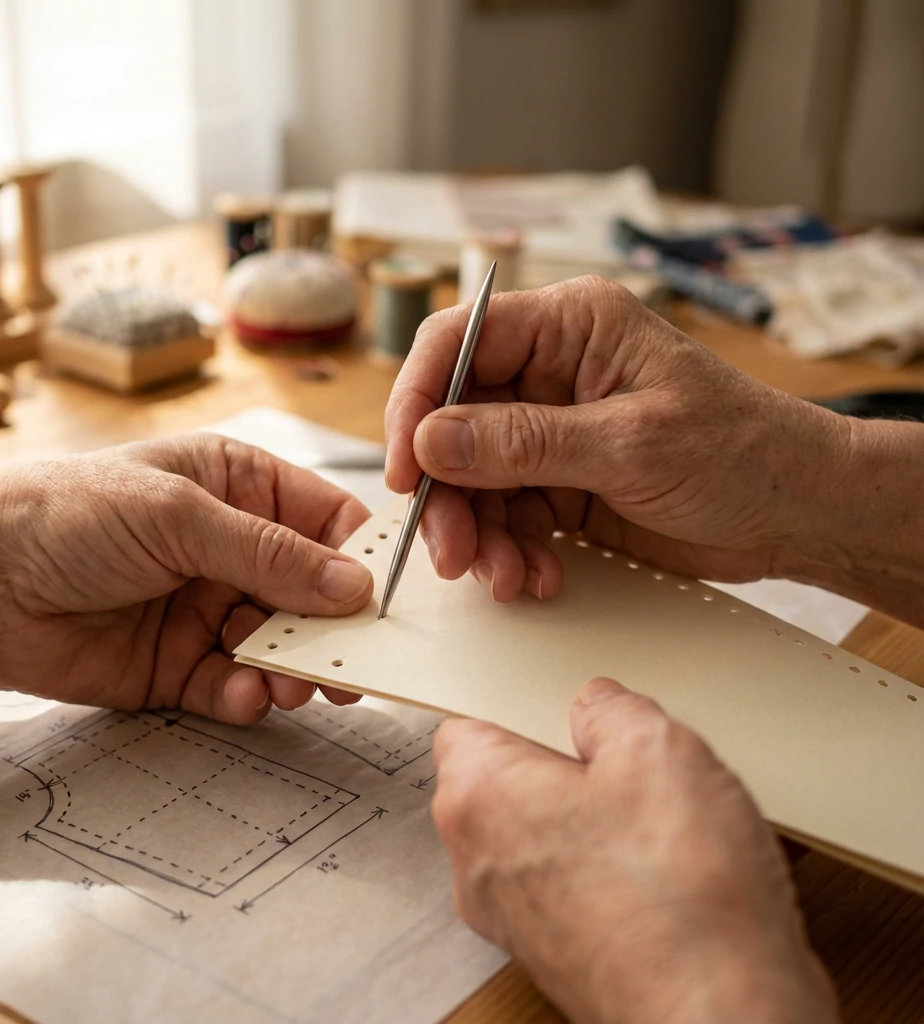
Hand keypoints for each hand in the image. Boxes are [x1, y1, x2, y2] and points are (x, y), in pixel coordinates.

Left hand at [0, 434, 372, 721]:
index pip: (326, 520)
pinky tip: (247, 694)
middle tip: (359, 664)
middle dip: (336, 627)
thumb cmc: (69, 514)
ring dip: (298, 667)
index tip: (390, 598)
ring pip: (283, 644)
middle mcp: (233, 548)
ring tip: (299, 684)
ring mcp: (210, 607)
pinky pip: (237, 683)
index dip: (362, 557)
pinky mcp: (183, 664)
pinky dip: (249, 693)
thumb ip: (270, 554)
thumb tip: (354, 585)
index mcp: (239, 487)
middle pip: (314, 591)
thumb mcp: (179, 515)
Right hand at [385, 277, 851, 601]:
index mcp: (569, 327)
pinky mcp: (560, 483)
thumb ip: (525, 443)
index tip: (405, 468)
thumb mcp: (631, 444)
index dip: (416, 402)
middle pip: (454, 422)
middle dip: (448, 492)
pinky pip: (506, 516)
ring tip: (506, 575)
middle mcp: (550, 373)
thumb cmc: (743, 453)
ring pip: (474, 479)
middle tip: (452, 549)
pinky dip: (510, 551)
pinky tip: (537, 574)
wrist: (797, 514)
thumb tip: (431, 440)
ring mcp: (552, 433)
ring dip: (479, 534)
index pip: (457, 343)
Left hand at [431, 679, 838, 1023]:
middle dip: (567, 766)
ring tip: (660, 820)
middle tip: (628, 762)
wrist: (721, 1015)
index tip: (564, 706)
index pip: (469, 726)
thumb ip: (612, 708)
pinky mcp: (558, 956)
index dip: (522, 709)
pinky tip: (668, 870)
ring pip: (546, 837)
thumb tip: (599, 709)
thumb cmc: (678, 895)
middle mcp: (478, 863)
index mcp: (478, 797)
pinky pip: (574, 887)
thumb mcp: (656, 747)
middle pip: (509, 782)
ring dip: (595, 821)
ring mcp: (514, 918)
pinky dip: (611, 873)